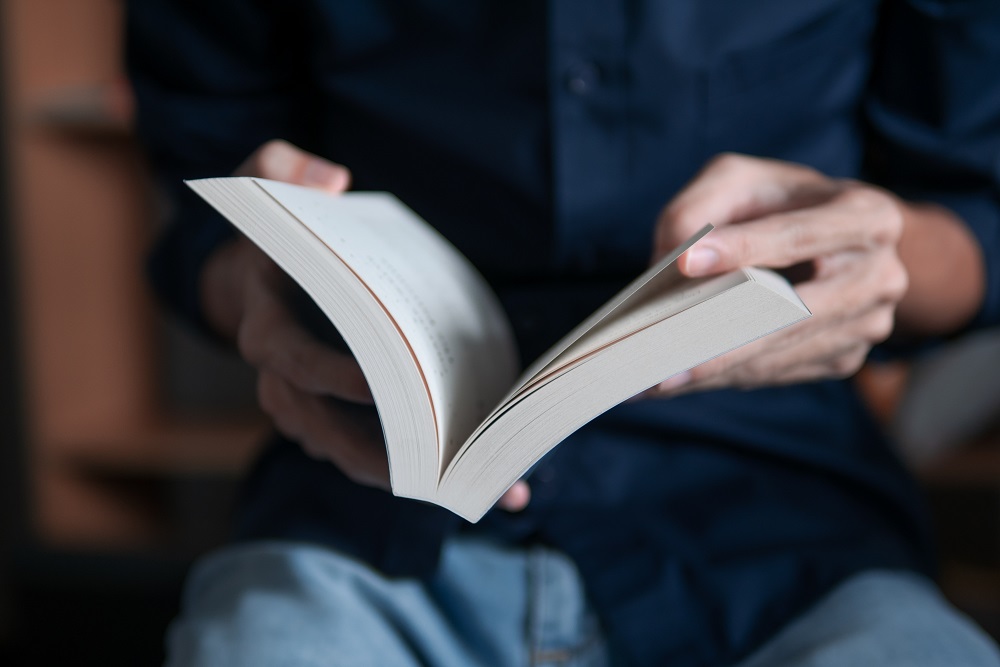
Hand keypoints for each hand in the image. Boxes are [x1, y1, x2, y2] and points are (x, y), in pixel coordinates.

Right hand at [201, 140, 529, 509]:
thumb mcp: (261, 181)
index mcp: (266, 323)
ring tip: (465, 483)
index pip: (290, 358)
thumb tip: (330, 180)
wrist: (256, 277)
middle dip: (373, 453)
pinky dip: (405, 468)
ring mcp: (301, 402)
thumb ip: (282, 167)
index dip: (328, 374)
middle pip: (320, 427)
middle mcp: (277, 376)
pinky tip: (464, 479)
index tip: (376, 384)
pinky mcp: (327, 415)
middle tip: (435, 465)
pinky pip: (359, 449)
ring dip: (399, 473)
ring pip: (342, 450)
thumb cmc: (271, 233)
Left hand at [645, 153, 908, 395]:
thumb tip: (672, 260)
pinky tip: (683, 378)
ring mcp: (868, 323)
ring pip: (781, 353)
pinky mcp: (845, 358)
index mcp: (867, 215)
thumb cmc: (778, 204)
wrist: (835, 240)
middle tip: (660, 353)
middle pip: (793, 313)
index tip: (687, 263)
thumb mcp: (741, 181)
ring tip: (655, 379)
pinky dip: (727, 376)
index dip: (744, 247)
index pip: (800, 235)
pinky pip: (779, 373)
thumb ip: (702, 207)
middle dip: (722, 335)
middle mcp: (880, 274)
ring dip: (715, 368)